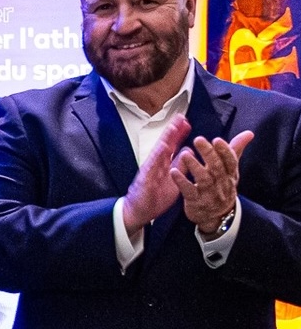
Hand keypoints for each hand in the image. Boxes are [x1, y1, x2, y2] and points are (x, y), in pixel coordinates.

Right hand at [121, 113, 188, 235]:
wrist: (139, 212)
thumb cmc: (155, 197)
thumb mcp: (174, 181)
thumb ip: (180, 166)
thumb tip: (189, 151)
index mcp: (164, 165)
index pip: (173, 146)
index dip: (179, 134)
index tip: (186, 122)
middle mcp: (157, 164)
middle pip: (166, 144)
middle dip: (173, 131)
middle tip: (180, 117)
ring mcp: (150, 170)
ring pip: (159, 151)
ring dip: (165, 139)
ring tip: (173, 126)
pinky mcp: (145, 179)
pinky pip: (152, 166)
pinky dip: (157, 155)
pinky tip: (162, 146)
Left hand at [171, 131, 252, 234]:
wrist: (217, 216)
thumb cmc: (222, 187)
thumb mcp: (231, 170)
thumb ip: (236, 150)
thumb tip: (249, 133)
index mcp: (231, 174)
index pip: (231, 161)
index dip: (225, 151)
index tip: (217, 140)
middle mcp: (221, 183)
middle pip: (216, 167)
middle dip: (208, 153)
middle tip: (198, 139)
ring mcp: (208, 193)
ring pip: (203, 179)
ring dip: (194, 165)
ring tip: (185, 154)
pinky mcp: (195, 201)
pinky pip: (188, 191)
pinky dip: (181, 181)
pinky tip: (174, 171)